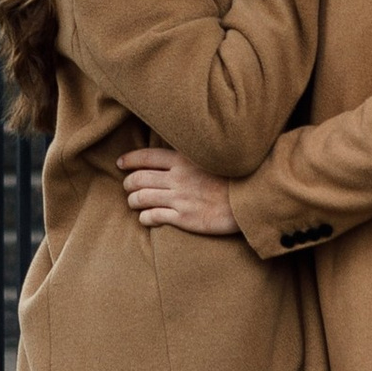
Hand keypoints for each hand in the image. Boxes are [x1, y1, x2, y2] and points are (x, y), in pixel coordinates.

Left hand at [119, 146, 237, 236]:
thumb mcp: (212, 157)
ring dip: (133, 200)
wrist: (250, 199)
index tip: (121, 163)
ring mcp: (179, 198)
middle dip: (128, 183)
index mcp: (183, 159)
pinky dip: (144, 217)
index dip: (129, 160)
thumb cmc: (234, 177)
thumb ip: (192, 155)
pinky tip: (146, 218)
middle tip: (127, 186)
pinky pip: (153, 217)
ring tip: (134, 202)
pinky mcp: (183, 217)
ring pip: (141, 198)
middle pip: (139, 178)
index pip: (146, 157)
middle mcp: (177, 178)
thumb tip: (177, 153)